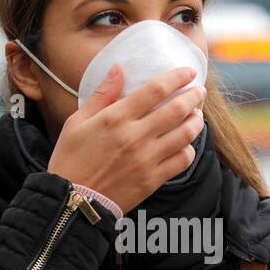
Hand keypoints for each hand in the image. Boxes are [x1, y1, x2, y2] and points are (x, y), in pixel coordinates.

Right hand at [46, 64, 205, 214]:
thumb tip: (119, 68)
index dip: (177, 77)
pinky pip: (182, 161)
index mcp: (116, 118)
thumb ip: (102, 94)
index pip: (155, 90)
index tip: (188, 72)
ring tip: (197, 115)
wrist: (72, 201)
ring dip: (196, 121)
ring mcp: (146, 159)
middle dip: (193, 97)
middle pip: (177, 109)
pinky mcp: (152, 180)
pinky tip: (186, 144)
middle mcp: (135, 136)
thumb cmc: (70, 159)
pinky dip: (189, 149)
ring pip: (185, 135)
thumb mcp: (76, 122)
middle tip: (199, 92)